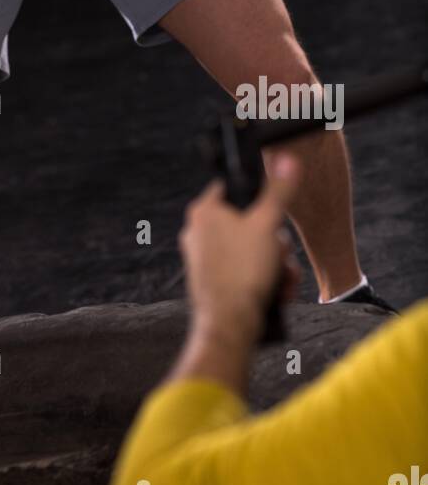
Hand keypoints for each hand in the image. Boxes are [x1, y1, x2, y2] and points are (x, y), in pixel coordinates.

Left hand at [178, 152, 302, 338]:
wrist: (229, 326)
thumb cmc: (243, 272)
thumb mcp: (267, 225)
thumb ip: (278, 191)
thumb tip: (286, 159)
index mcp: (204, 211)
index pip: (233, 188)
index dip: (259, 199)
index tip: (272, 216)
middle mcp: (198, 232)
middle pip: (248, 225)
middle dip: (274, 244)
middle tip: (281, 257)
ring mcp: (203, 258)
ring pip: (250, 251)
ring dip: (274, 265)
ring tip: (282, 281)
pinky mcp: (211, 281)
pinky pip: (243, 272)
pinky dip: (263, 280)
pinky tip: (277, 293)